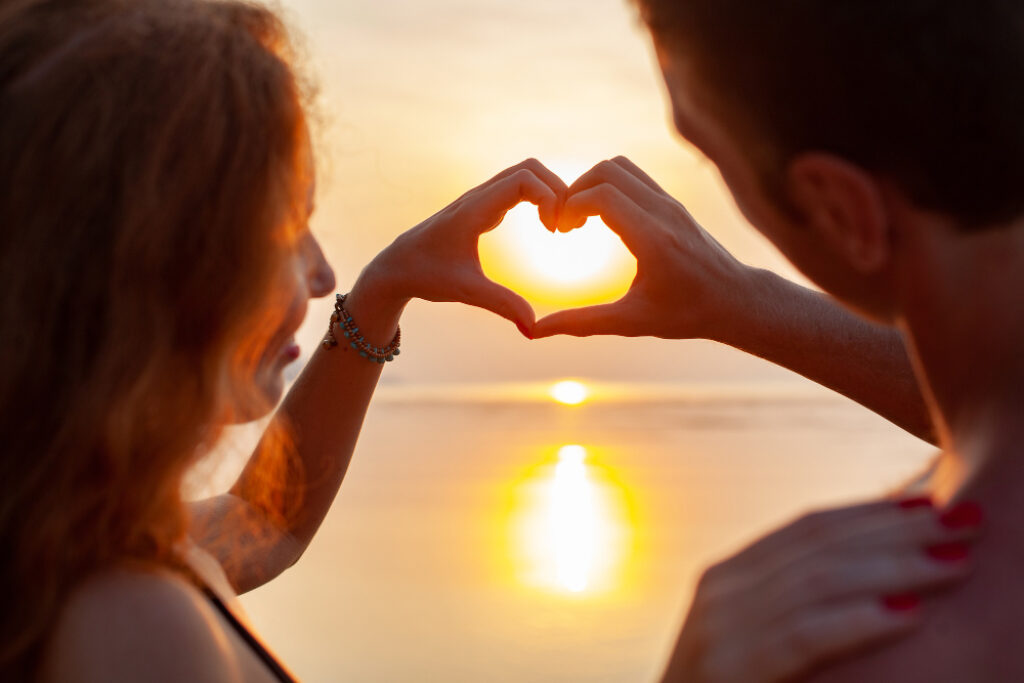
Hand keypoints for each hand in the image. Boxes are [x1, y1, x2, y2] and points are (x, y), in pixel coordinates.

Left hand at [355, 159, 566, 331]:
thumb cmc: (426, 276)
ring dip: (549, 192)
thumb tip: (533, 329)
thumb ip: (502, 305)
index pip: (523, 179)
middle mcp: (478, 197)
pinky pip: (518, 187)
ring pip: (524, 174)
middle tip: (564, 226)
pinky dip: (539, 198)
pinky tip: (545, 226)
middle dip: (557, 189)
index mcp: (474, 210)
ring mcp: (480, 199)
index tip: (554, 231)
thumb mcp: (466, 291)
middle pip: (530, 168)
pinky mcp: (482, 207)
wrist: (396, 268)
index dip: (549, 197)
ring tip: (557, 227)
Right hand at [532, 156, 751, 340]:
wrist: (735, 300)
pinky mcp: (673, 203)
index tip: (560, 232)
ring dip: (592, 184)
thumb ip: (580, 323)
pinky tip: (602, 218)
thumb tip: (534, 332)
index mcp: (653, 238)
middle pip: (607, 170)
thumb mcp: (630, 322)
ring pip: (620, 167)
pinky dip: (609, 186)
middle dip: (576, 190)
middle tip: (566, 224)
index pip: (601, 196)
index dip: (570, 206)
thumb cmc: (686, 315)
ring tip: (581, 219)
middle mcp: (663, 212)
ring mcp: (671, 203)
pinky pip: (634, 177)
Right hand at [662, 498, 981, 682]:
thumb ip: (797, 607)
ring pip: (819, 581)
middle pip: (820, 545)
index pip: (810, 529)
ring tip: (956, 561)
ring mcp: (718, 627)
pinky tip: (909, 616)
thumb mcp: (760, 642)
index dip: (876, 513)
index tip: (935, 504)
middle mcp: (719, 589)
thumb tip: (874, 577)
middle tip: (968, 519)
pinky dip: (858, 622)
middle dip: (900, 530)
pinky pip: (802, 636)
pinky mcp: (729, 670)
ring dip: (896, 568)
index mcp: (728, 577)